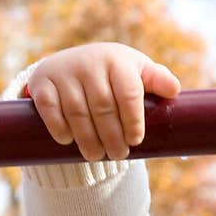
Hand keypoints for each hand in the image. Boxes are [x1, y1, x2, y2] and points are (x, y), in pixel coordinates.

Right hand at [26, 42, 181, 162]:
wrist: (74, 64)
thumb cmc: (115, 75)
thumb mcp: (138, 73)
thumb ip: (157, 80)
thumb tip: (174, 91)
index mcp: (117, 60)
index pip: (128, 93)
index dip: (133, 120)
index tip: (135, 141)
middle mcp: (89, 62)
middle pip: (103, 107)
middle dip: (112, 136)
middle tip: (118, 155)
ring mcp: (64, 71)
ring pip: (77, 112)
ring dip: (87, 138)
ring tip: (96, 156)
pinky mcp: (42, 82)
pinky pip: (49, 108)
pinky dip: (58, 127)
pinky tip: (67, 140)